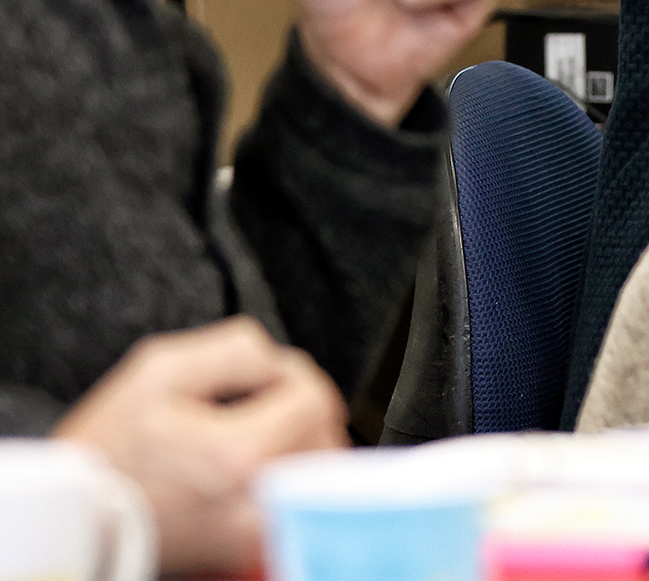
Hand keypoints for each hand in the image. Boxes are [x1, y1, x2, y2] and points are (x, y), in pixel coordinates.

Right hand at [53, 317, 347, 573]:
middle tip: (251, 407)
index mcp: (235, 456)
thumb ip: (237, 349)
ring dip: (298, 442)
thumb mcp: (159, 370)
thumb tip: (282, 361)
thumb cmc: (107, 449)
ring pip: (317, 471)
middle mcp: (253, 504)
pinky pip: (297, 503)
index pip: (315, 399)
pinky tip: (250, 467)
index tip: (260, 380)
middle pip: (325, 436)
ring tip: (248, 436)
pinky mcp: (247, 551)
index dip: (291, 375)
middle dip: (298, 410)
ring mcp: (252, 534)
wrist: (73, 516)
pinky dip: (286, 477)